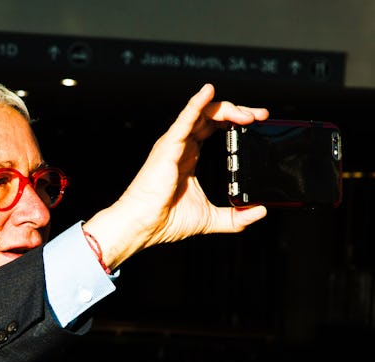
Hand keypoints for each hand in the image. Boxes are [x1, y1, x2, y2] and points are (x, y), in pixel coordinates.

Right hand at [83, 83, 268, 270]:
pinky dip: (196, 104)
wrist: (145, 225)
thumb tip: (259, 212)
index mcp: (189, 157)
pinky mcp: (168, 146)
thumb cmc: (165, 220)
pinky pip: (184, 119)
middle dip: (239, 111)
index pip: (215, 128)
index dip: (236, 121)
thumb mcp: (210, 218)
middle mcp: (182, 146)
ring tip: (247, 114)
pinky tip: (208, 91)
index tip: (259, 124)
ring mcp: (174, 143)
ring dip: (226, 108)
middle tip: (260, 116)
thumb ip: (236, 217)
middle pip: (212, 116)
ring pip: (202, 112)